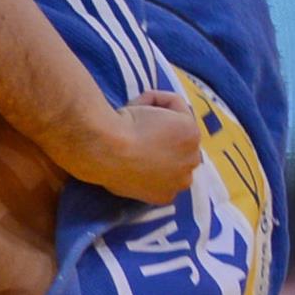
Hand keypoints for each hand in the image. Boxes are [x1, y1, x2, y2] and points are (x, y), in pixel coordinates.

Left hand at [66, 89, 200, 205]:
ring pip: (177, 124)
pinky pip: (176, 104)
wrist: (108, 150)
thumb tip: (138, 151)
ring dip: (157, 115)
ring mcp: (191, 157)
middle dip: (160, 132)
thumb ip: (136, 168)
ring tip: (132, 116)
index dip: (151, 148)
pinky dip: (154, 99)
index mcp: (164, 195)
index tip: (133, 137)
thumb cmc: (103, 160)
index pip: (167, 169)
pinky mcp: (191, 133)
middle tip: (133, 122)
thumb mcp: (119, 173)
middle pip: (176, 148)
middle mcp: (182, 180)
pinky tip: (136, 108)